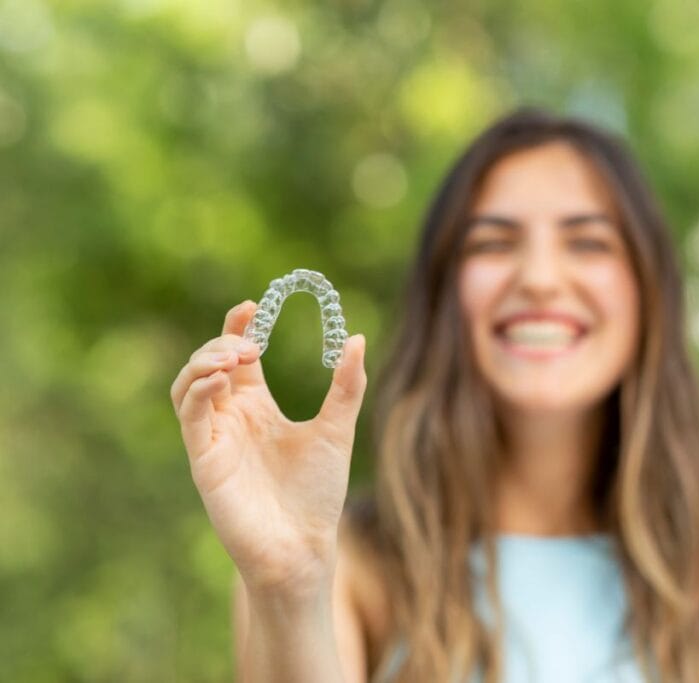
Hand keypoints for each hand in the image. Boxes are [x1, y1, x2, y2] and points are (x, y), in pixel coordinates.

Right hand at [170, 301, 367, 598]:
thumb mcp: (337, 429)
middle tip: (250, 342)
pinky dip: (199, 391)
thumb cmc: (317, 493)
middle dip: (223, 342)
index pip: (238, 355)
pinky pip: (189, 416)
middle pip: (208, 363)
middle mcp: (232, 418)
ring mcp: (215, 438)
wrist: (305, 546)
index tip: (254, 304)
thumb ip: (346, 386)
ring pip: (187, 385)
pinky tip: (222, 380)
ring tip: (235, 355)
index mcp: (257, 407)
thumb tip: (356, 338)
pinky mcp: (204, 460)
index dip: (239, 327)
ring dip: (203, 362)